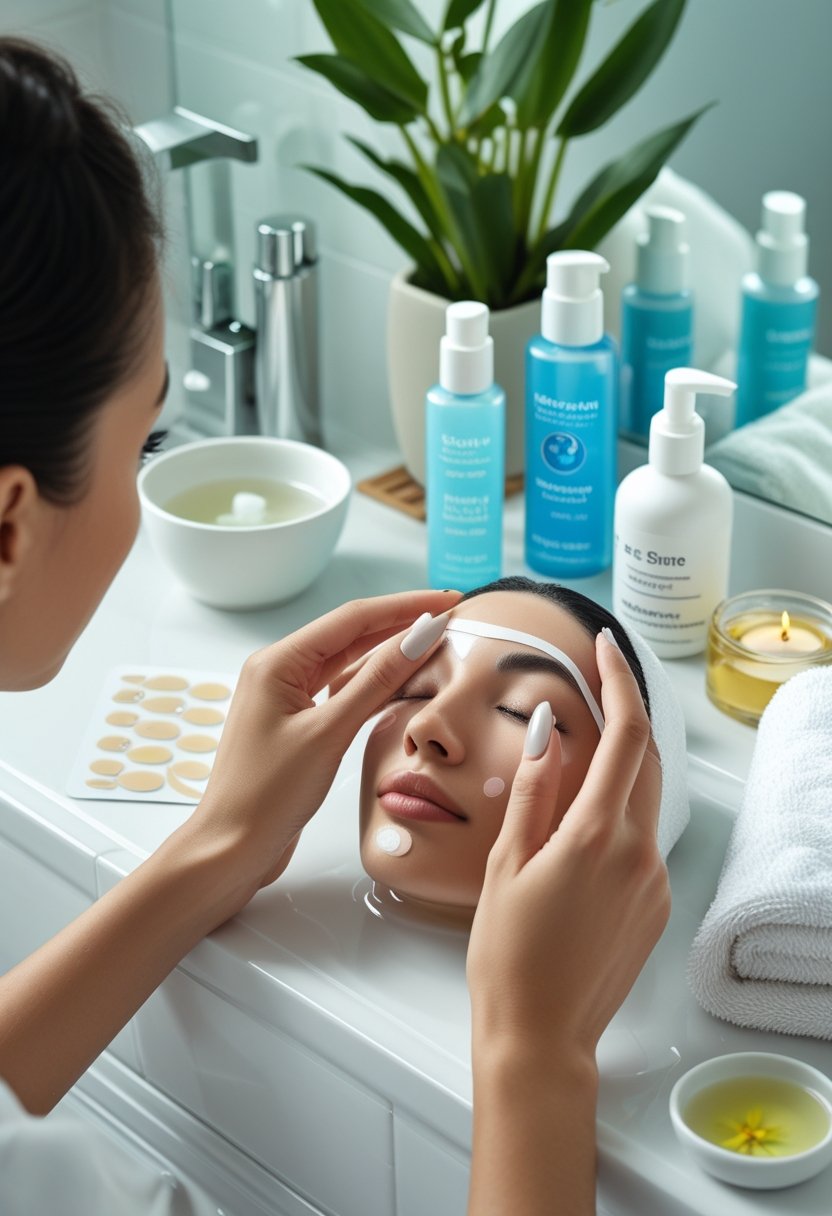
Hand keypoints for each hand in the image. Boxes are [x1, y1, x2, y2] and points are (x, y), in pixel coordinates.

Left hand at [189, 589, 459, 903]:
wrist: (231, 848)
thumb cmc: (266, 796)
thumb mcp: (329, 733)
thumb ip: (376, 682)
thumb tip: (418, 635)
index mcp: (277, 662)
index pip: (353, 618)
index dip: (404, 606)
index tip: (447, 600)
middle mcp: (278, 671)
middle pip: (350, 634)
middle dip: (400, 623)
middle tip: (449, 616)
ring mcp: (286, 699)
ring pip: (347, 663)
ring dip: (388, 653)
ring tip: (433, 643)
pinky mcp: (296, 725)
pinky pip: (340, 691)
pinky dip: (372, 685)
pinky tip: (400, 682)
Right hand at [467, 630, 668, 1063]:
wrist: (540, 1038)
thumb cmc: (507, 957)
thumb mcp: (505, 863)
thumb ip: (534, 790)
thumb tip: (548, 729)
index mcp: (595, 836)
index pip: (626, 735)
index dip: (618, 681)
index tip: (603, 647)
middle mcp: (637, 853)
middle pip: (645, 759)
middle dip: (624, 713)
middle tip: (593, 682)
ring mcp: (653, 880)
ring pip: (643, 798)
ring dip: (617, 764)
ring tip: (575, 752)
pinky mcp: (656, 903)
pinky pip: (640, 837)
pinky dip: (616, 811)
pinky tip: (578, 824)